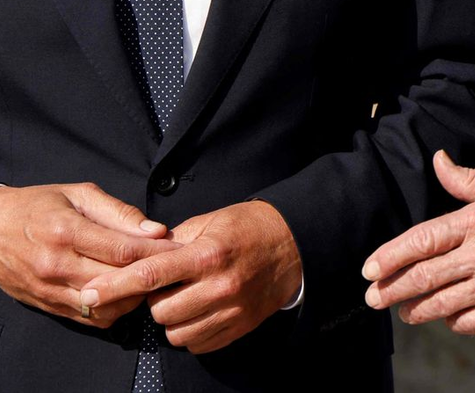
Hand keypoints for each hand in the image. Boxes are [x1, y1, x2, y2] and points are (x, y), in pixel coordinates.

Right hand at [0, 182, 174, 328]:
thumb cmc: (38, 206)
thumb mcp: (79, 194)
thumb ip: (119, 212)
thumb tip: (155, 230)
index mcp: (67, 232)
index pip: (122, 250)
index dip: (156, 250)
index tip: (178, 247)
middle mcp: (56, 266)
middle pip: (117, 281)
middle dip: (149, 274)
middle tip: (172, 265)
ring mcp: (50, 291)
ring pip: (105, 307)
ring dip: (132, 296)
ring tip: (148, 279)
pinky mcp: (46, 306)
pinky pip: (88, 319)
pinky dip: (112, 310)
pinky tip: (124, 292)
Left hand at [81, 200, 301, 353]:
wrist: (294, 244)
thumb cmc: (249, 227)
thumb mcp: (212, 220)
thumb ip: (175, 240)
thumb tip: (141, 256)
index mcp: (207, 253)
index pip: (150, 274)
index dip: (115, 286)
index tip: (89, 293)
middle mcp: (218, 285)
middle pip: (160, 311)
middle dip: (156, 300)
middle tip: (171, 283)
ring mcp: (230, 309)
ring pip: (176, 332)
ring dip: (173, 318)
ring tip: (188, 297)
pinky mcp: (238, 327)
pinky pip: (197, 344)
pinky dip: (192, 331)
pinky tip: (202, 310)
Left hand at [361, 150, 474, 333]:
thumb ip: (468, 178)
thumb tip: (438, 161)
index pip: (424, 239)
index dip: (392, 255)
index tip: (370, 267)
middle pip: (424, 277)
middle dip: (392, 289)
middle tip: (373, 296)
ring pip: (441, 304)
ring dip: (415, 309)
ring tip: (404, 310)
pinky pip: (467, 322)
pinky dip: (451, 320)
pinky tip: (445, 314)